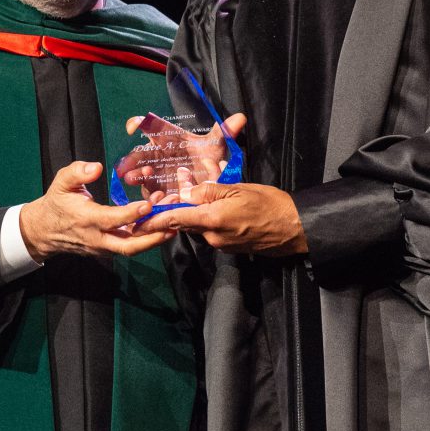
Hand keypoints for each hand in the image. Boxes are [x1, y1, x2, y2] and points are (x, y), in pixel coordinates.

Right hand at [18, 161, 172, 260]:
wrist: (45, 230)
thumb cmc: (57, 202)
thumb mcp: (62, 182)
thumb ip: (77, 172)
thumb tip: (96, 167)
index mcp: (86, 220)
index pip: (111, 220)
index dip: (130, 214)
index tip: (148, 205)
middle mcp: (97, 238)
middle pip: (129, 246)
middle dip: (153, 237)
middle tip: (173, 223)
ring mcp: (104, 247)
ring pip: (132, 248)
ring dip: (154, 236)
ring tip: (174, 220)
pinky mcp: (108, 250)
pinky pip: (129, 245)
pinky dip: (146, 236)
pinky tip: (159, 221)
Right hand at [117, 112, 247, 199]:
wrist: (209, 181)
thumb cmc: (207, 158)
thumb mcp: (216, 146)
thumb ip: (225, 132)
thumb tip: (240, 118)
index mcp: (166, 138)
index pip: (148, 126)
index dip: (137, 123)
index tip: (132, 127)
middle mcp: (156, 155)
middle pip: (137, 154)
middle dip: (130, 160)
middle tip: (129, 166)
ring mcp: (155, 174)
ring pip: (139, 175)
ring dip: (138, 177)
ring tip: (142, 179)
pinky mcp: (158, 191)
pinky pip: (151, 195)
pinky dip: (153, 197)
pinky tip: (159, 198)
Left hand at [137, 180, 307, 255]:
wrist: (294, 229)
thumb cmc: (269, 204)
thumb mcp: (238, 188)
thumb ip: (209, 191)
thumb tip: (186, 194)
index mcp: (212, 219)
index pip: (176, 219)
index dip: (154, 220)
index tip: (135, 223)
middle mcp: (213, 236)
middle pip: (187, 220)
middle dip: (181, 204)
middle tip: (179, 183)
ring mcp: (222, 244)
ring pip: (201, 224)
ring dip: (199, 209)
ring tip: (209, 186)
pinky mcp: (231, 247)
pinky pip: (213, 230)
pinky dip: (212, 217)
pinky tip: (223, 202)